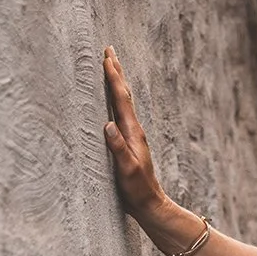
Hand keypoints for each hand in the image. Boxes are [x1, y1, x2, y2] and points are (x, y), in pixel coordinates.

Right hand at [102, 47, 166, 224]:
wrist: (150, 205)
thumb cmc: (137, 190)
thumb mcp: (127, 170)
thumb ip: (118, 148)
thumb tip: (108, 125)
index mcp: (133, 132)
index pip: (121, 99)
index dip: (114, 78)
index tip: (107, 58)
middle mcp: (134, 130)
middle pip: (124, 95)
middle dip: (116, 72)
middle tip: (109, 51)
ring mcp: (132, 136)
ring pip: (123, 103)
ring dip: (116, 83)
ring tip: (110, 68)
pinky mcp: (128, 144)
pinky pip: (120, 114)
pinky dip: (115, 101)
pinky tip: (112, 102)